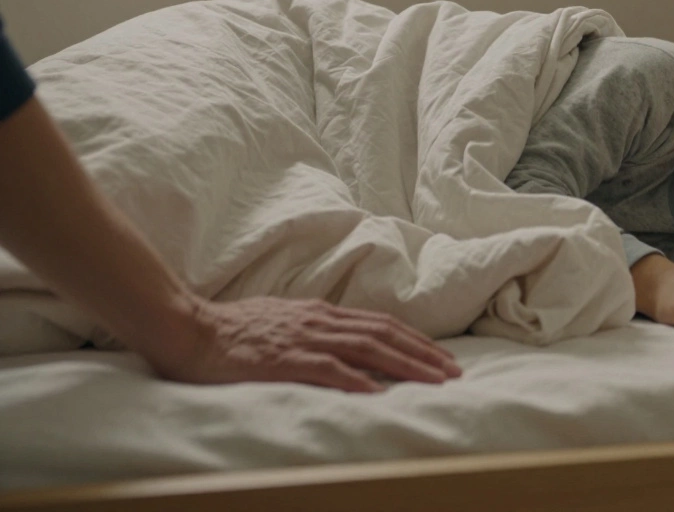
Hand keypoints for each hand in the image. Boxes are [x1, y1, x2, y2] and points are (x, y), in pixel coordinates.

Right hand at [145, 296, 461, 392]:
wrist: (188, 327)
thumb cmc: (232, 330)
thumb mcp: (284, 322)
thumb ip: (316, 332)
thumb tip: (348, 348)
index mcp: (320, 313)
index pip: (381, 324)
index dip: (416, 340)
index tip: (442, 358)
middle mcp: (319, 320)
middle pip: (384, 334)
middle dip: (424, 353)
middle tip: (454, 372)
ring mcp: (302, 338)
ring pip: (366, 348)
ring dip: (405, 364)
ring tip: (433, 380)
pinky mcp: (281, 358)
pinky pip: (326, 368)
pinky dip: (356, 379)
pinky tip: (378, 391)